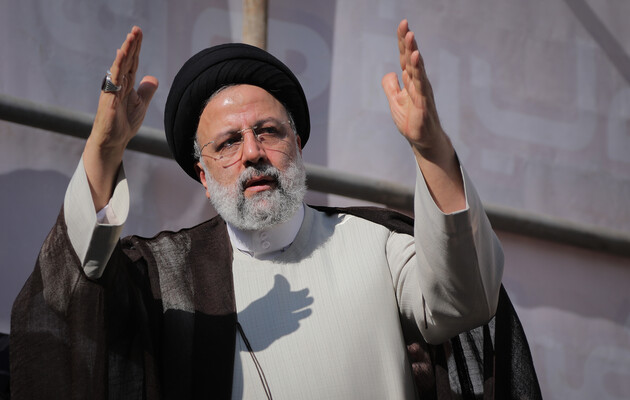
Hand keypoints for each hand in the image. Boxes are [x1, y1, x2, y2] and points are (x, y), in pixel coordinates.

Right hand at [89, 26, 157, 151]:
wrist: (114, 140)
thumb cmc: (124, 122)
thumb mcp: (141, 103)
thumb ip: (146, 90)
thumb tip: (152, 77)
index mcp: (127, 84)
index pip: (133, 62)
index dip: (136, 49)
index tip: (138, 34)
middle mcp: (118, 83)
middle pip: (127, 60)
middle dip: (132, 45)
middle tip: (136, 29)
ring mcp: (113, 89)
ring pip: (120, 66)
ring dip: (126, 51)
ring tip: (131, 37)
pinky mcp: (110, 97)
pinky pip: (115, 79)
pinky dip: (119, 66)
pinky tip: (122, 55)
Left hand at [382, 19, 447, 159]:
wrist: (422, 139)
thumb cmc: (411, 120)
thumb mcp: (394, 101)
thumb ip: (390, 86)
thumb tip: (390, 72)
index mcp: (410, 80)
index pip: (405, 57)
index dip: (403, 41)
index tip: (402, 24)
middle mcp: (417, 82)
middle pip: (411, 58)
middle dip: (407, 41)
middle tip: (405, 24)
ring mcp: (422, 91)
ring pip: (417, 68)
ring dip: (413, 51)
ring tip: (410, 36)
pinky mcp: (423, 102)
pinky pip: (420, 83)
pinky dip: (417, 70)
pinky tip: (415, 58)